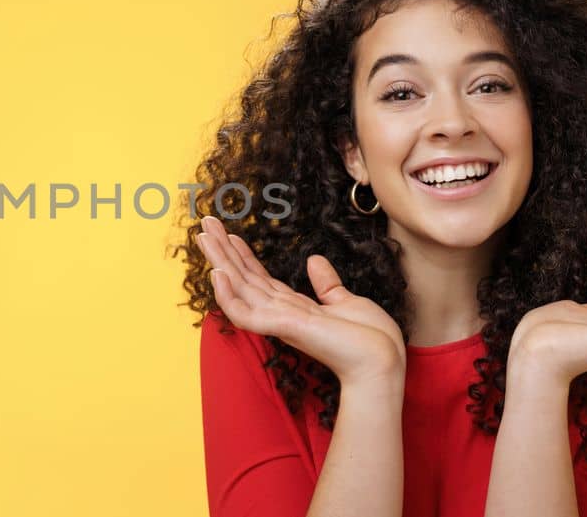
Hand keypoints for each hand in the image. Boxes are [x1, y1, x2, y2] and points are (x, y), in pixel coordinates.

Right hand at [195, 216, 404, 385]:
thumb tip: (314, 261)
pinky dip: (228, 296)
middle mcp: (281, 313)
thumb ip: (326, 284)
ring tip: (203, 235)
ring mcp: (278, 321)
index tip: (230, 234)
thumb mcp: (346, 301)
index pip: (260, 278)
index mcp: (294, 307)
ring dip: (220, 261)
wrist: (382, 361)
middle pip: (243, 277)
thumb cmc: (370, 339)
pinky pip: (244, 314)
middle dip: (223, 250)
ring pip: (238, 288)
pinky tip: (218, 273)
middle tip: (205, 224)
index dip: (243, 255)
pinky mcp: (282, 328)